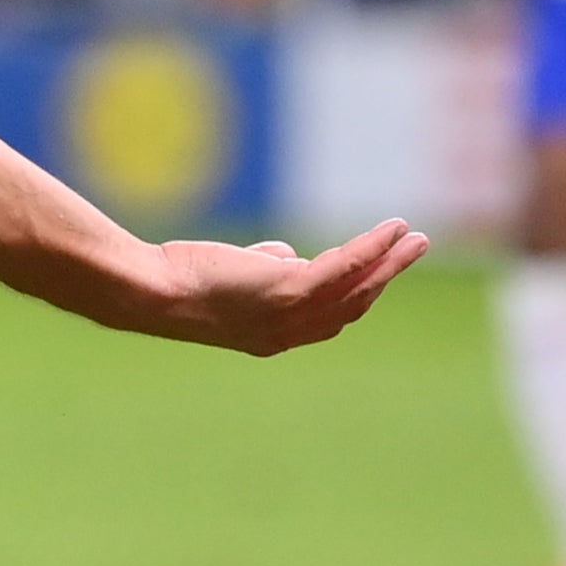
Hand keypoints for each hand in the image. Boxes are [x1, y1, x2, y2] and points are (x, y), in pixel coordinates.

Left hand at [144, 219, 429, 354]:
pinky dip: (371, 249)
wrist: (151, 292)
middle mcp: (288, 333)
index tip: (380, 268)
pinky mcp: (287, 292)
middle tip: (413, 249)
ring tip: (415, 239)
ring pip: (356, 288)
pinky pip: (342, 269)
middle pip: (353, 305)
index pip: (330, 315)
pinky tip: (391, 231)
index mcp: (275, 334)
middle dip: (386, 277)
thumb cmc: (180, 279)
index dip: (359, 292)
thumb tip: (286, 253)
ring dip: (390, 262)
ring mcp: (290, 316)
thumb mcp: (231, 276)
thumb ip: (264, 266)